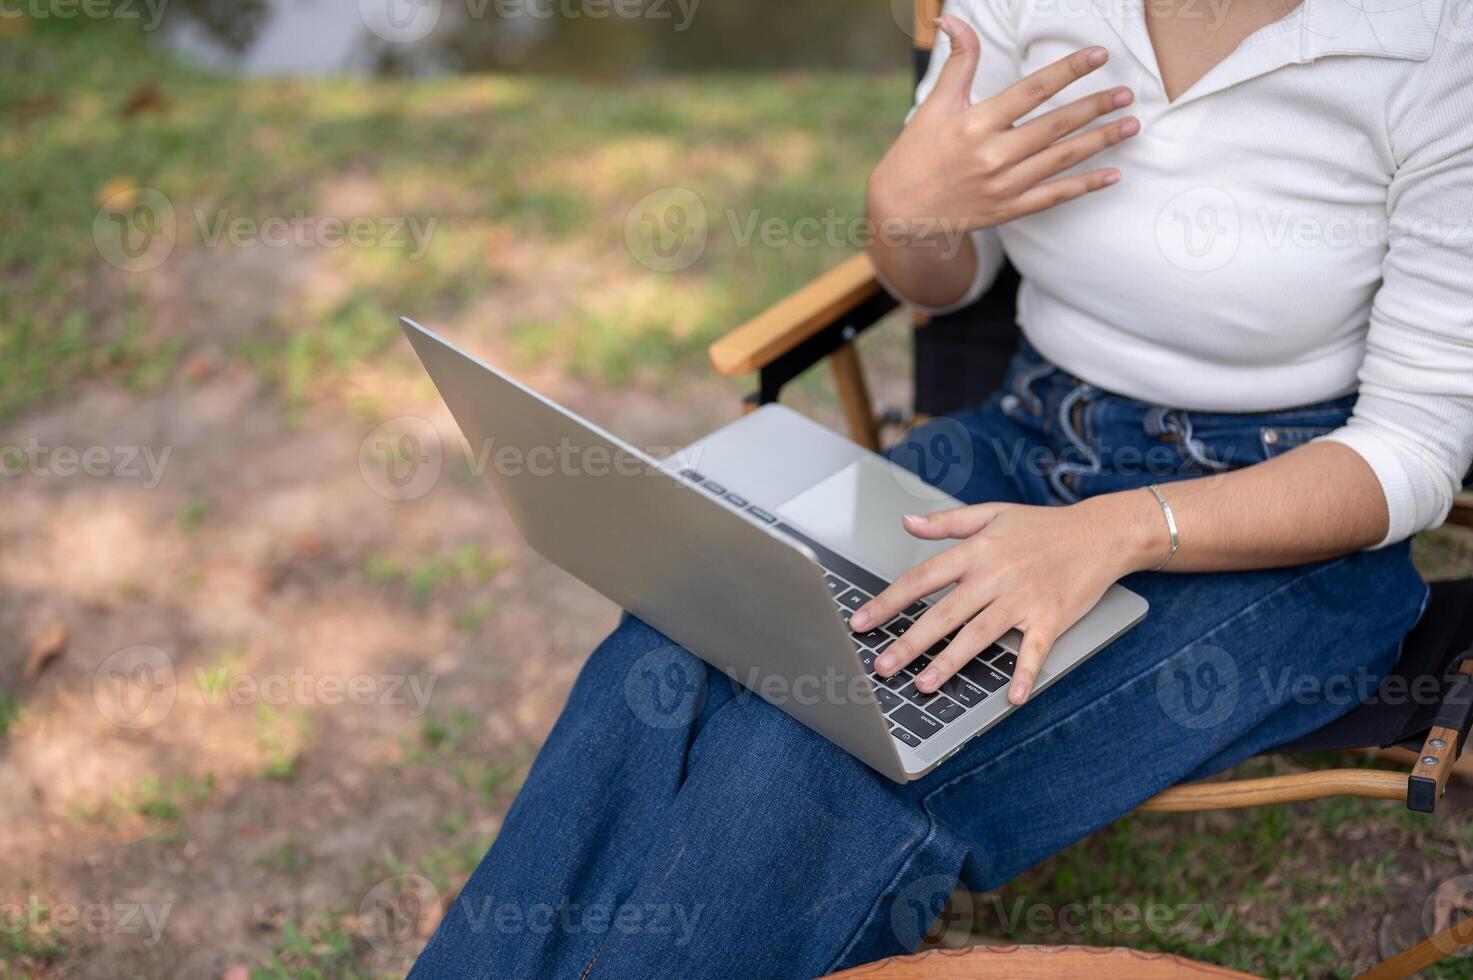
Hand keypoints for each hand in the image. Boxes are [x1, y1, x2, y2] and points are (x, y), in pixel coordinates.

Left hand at [848, 493, 1163, 704]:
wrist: (1101, 532)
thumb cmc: (1044, 526)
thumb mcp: (992, 513)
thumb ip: (948, 522)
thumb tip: (908, 522)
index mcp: (977, 551)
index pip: (922, 578)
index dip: (889, 601)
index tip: (862, 622)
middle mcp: (996, 575)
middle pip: (944, 613)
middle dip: (909, 642)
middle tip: (882, 666)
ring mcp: (1024, 599)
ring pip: (979, 634)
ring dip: (950, 662)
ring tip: (923, 685)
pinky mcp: (1052, 618)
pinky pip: (1034, 650)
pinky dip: (1024, 674)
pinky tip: (1009, 697)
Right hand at [866, 17, 1138, 238]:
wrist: (899, 209)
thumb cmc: (917, 151)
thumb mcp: (936, 103)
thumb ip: (958, 61)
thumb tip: (952, 19)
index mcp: (976, 123)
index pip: (1032, 90)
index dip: (1068, 70)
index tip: (1099, 56)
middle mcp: (993, 155)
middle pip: (1056, 126)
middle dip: (1096, 107)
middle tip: (1127, 93)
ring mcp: (1002, 186)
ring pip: (1061, 160)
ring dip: (1100, 141)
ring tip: (1130, 125)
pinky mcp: (1008, 210)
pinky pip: (1053, 196)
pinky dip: (1084, 186)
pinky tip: (1112, 175)